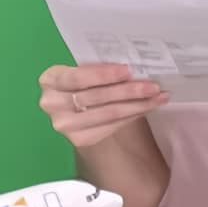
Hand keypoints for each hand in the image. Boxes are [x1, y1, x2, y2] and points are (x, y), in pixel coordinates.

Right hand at [40, 63, 166, 148]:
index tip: (128, 71)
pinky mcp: (80, 139)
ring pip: (107, 113)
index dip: (103, 75)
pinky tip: (147, 107)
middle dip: (128, 91)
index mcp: (50, 79)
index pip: (77, 77)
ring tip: (158, 97)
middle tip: (153, 86)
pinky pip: (112, 126)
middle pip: (95, 97)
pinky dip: (132, 115)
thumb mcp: (84, 72)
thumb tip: (134, 67)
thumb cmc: (84, 84)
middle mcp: (51, 104)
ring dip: (137, 105)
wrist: (77, 111)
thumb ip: (99, 69)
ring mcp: (64, 125)